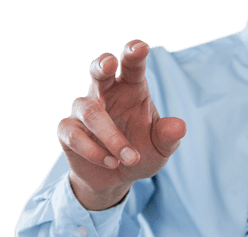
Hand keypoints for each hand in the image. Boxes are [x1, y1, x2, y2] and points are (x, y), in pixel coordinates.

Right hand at [56, 40, 186, 209]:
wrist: (116, 179)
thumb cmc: (140, 153)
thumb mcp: (160, 148)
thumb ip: (168, 137)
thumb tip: (179, 126)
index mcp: (130, 88)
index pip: (131, 66)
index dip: (133, 54)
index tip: (140, 48)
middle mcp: (105, 94)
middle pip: (99, 71)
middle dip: (102, 64)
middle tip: (109, 64)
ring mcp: (83, 110)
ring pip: (90, 111)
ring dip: (111, 136)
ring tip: (130, 158)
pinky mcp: (68, 131)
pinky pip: (74, 135)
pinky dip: (94, 151)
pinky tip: (112, 163)